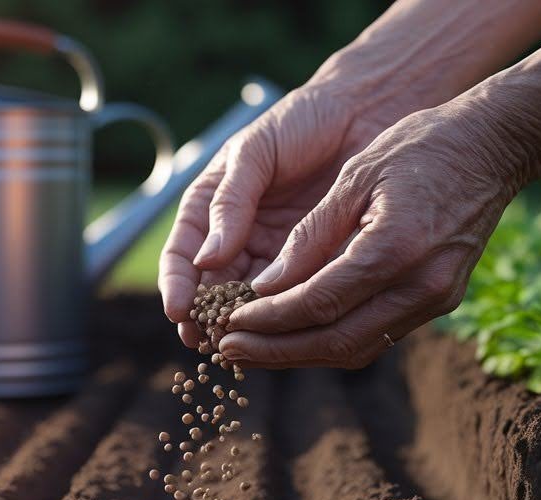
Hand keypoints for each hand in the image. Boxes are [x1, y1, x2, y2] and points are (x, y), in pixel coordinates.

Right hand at [158, 81, 427, 346]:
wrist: (364, 114)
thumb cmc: (301, 122)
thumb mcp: (255, 153)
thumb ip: (230, 202)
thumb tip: (205, 260)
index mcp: (208, 209)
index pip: (182, 256)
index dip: (177, 285)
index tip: (179, 310)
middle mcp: (234, 238)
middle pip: (210, 289)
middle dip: (205, 318)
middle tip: (206, 340)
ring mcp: (270, 254)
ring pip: (247, 301)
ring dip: (240, 325)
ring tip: (237, 345)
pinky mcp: (308, 265)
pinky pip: (289, 297)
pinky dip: (281, 317)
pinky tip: (279, 333)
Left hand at [219, 97, 521, 368]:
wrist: (496, 145)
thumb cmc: (421, 146)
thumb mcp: (354, 178)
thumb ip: (309, 237)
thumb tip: (265, 287)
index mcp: (394, 248)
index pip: (316, 304)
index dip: (267, 320)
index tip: (227, 324)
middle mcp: (420, 285)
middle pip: (335, 340)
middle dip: (276, 350)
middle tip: (228, 351)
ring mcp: (436, 298)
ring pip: (356, 348)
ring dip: (301, 355)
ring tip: (252, 352)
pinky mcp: (440, 301)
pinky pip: (377, 335)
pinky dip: (332, 341)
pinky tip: (295, 336)